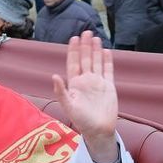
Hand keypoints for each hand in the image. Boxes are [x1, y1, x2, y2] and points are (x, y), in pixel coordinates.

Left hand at [51, 32, 119, 162]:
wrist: (99, 130)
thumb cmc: (81, 120)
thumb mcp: (69, 106)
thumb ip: (61, 92)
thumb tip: (54, 76)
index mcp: (75, 84)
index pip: (73, 63)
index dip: (73, 51)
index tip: (73, 38)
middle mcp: (86, 81)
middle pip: (85, 59)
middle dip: (85, 46)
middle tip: (85, 32)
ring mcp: (98, 82)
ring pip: (96, 62)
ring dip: (95, 50)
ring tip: (95, 37)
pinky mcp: (109, 86)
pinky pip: (108, 70)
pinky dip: (107, 61)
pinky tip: (106, 51)